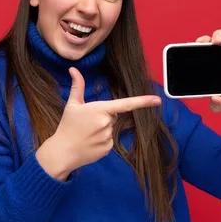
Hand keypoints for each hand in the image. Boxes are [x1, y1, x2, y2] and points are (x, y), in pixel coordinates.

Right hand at [36, 67, 161, 180]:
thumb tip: (73, 69)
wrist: (62, 152)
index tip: (158, 100)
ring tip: (86, 134)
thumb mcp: (72, 105)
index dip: (143, 102)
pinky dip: (101, 141)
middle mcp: (107, 123)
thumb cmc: (67, 126)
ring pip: (111, 129)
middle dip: (103, 118)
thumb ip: (77, 86)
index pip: (125, 104)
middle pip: (113, 116)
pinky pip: (109, 141)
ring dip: (101, 130)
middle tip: (86, 123)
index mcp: (100, 110)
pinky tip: (89, 142)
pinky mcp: (108, 149)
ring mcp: (108, 137)